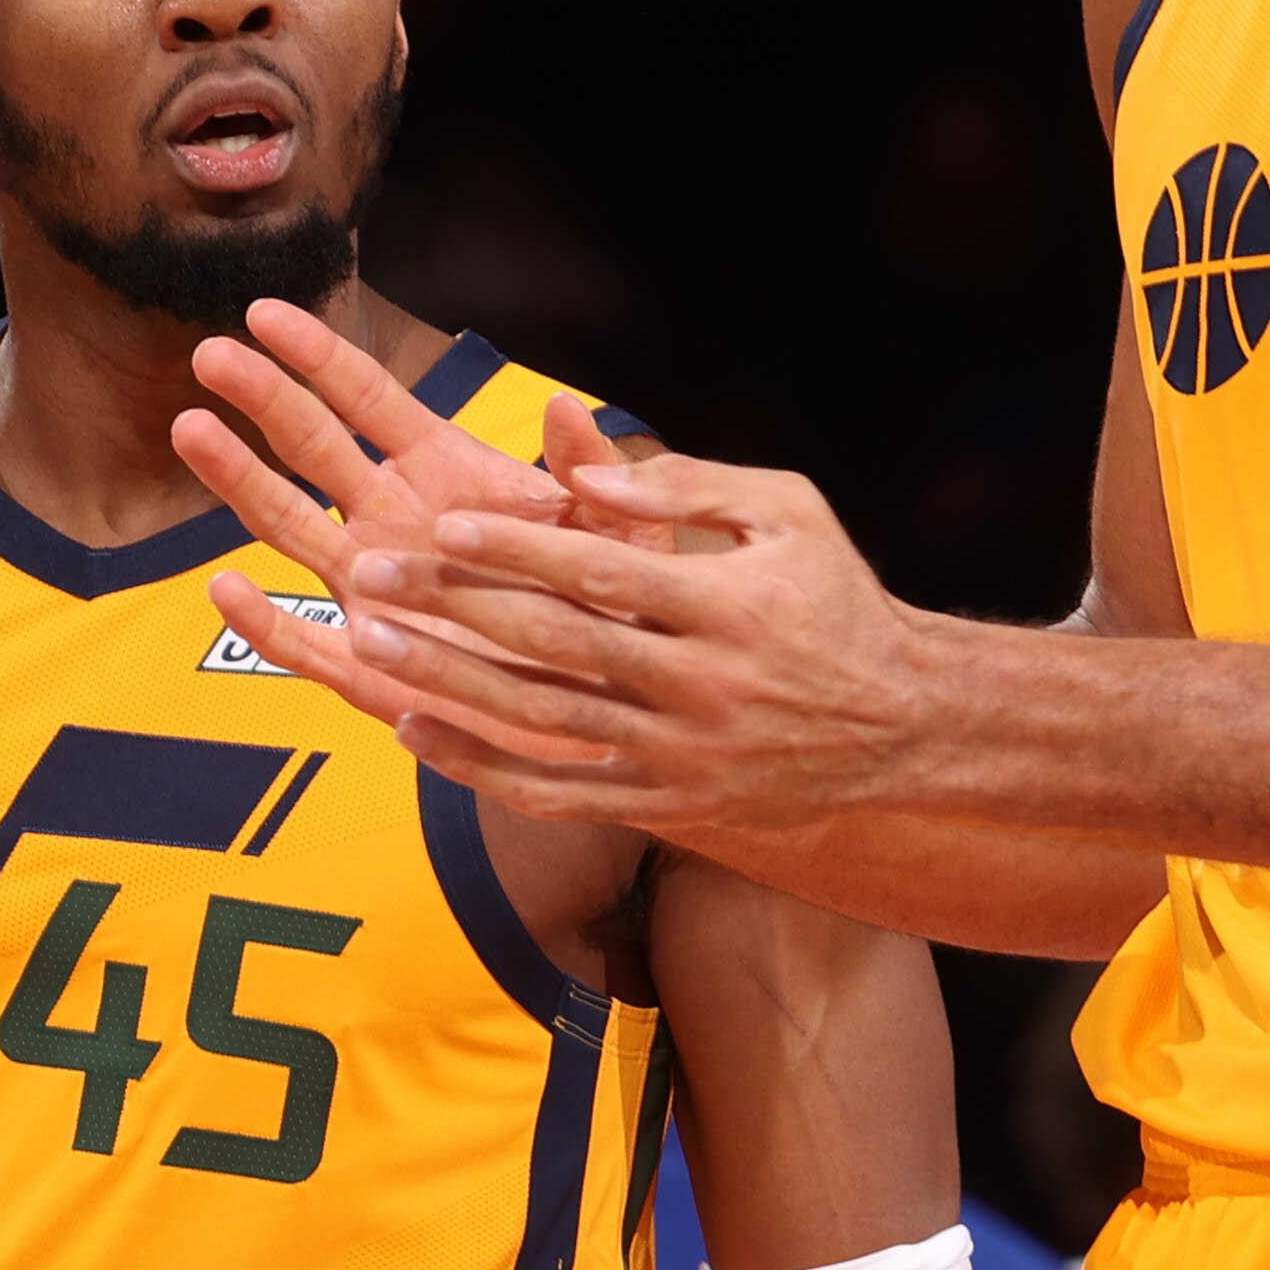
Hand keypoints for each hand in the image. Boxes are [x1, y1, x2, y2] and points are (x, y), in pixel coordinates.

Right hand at [169, 300, 652, 757]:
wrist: (599, 711)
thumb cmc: (601, 611)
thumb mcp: (610, 538)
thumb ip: (589, 477)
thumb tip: (570, 408)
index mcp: (442, 474)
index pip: (367, 400)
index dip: (317, 356)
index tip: (265, 313)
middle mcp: (391, 522)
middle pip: (312, 447)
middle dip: (263, 399)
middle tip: (212, 355)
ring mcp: (370, 591)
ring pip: (288, 526)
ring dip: (239, 481)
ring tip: (191, 428)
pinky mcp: (367, 667)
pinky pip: (302, 644)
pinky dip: (264, 620)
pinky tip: (227, 589)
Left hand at [326, 448, 953, 831]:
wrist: (900, 726)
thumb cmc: (833, 597)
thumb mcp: (788, 512)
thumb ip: (687, 483)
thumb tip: (589, 464)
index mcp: (729, 605)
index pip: (603, 573)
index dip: (518, 548)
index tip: (443, 524)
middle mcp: (702, 686)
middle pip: (556, 644)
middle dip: (456, 606)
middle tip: (373, 570)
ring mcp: (681, 755)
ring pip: (542, 720)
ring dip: (449, 682)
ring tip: (369, 641)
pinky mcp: (668, 805)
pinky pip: (558, 794)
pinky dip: (481, 768)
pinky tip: (415, 731)